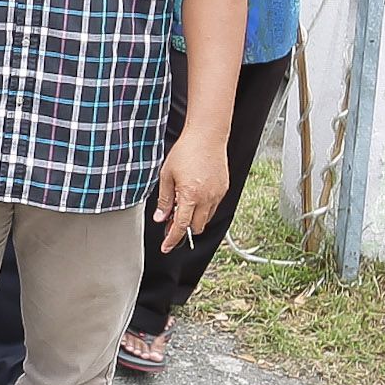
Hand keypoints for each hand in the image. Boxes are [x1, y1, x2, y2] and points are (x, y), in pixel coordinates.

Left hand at [155, 131, 230, 253]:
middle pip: (196, 227)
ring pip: (205, 218)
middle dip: (184, 230)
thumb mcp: (166, 176)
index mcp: (190, 196)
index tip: (166, 247)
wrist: (207, 137)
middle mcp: (207, 198)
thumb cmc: (185, 152)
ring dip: (194, 219)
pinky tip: (193, 198)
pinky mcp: (224, 189)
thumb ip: (164, 200)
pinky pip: (213, 207)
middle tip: (171, 223)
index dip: (172, 239)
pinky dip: (202, 209)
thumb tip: (161, 217)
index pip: (181, 226)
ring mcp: (217, 195)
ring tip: (181, 206)